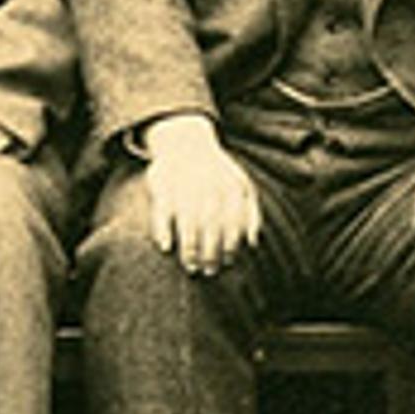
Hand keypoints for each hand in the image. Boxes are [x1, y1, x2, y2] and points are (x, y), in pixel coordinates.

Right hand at [141, 115, 262, 275]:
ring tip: (191, 267)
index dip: (231, 245)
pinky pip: (161, 210)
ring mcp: (184, 184)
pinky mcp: (161, 184)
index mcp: (229, 186)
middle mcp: (208, 185)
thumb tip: (252, 244)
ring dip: (189, 249)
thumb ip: (251, 212)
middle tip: (209, 272)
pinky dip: (162, 229)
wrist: (185, 141)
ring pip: (187, 222)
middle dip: (211, 252)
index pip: (233, 221)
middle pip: (211, 226)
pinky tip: (166, 247)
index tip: (228, 263)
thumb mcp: (242, 184)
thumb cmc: (218, 171)